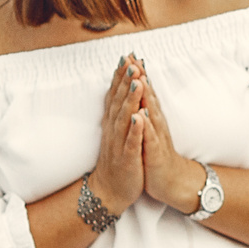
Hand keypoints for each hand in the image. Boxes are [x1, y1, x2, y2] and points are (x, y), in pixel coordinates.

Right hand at [87, 54, 148, 214]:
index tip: (126, 56)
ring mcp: (119, 144)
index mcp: (113, 123)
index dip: (121, 76)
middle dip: (124, 81)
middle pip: (119, 101)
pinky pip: (131, 143)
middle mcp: (114, 130)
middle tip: (130, 61)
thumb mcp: (116, 132)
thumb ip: (117, 111)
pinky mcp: (127, 159)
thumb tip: (117, 89)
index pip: (116, 95)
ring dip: (130, 100)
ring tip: (136, 82)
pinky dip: (135, 130)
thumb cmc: (116, 159)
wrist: (109, 191)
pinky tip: (139, 118)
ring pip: (124, 119)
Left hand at [131, 67, 207, 210]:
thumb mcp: (149, 130)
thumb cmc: (157, 155)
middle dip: (141, 77)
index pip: (144, 92)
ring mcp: (157, 138)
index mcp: (151, 118)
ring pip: (151, 113)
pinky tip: (141, 116)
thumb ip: (146, 110)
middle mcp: (156, 124)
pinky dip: (145, 127)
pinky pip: (150, 139)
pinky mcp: (156, 153)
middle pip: (149, 96)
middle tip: (134, 58)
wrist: (172, 182)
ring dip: (146, 96)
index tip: (129, 55)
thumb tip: (141, 91)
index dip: (137, 74)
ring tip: (140, 79)